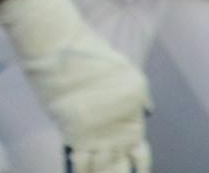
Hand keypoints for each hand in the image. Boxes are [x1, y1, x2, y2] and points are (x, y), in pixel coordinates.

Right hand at [20, 24, 151, 171]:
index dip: (139, 167)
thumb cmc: (94, 55)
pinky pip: (79, 164)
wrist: (61, 48)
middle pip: (121, 169)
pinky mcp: (72, 133)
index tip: (136, 170)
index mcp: (132, 120)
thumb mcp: (129, 75)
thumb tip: (147, 112)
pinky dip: (80, 172)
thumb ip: (139, 98)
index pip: (141, 157)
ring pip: (101, 171)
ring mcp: (95, 136)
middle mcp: (117, 134)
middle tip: (117, 171)